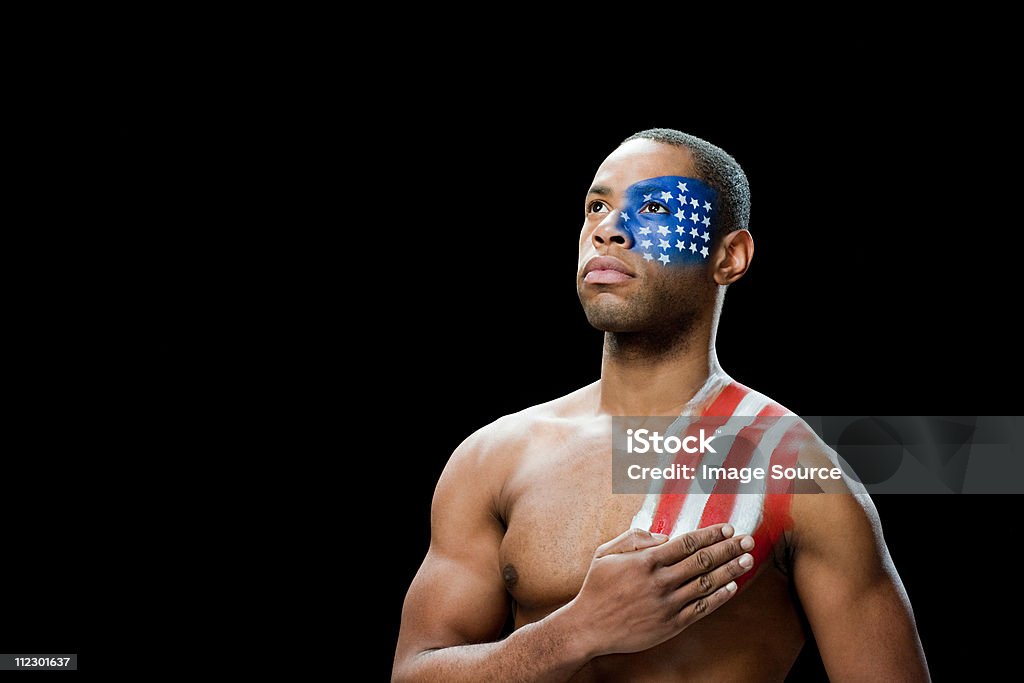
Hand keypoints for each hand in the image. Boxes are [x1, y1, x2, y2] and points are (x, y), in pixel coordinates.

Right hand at [568, 524, 753, 656]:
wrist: (589, 627)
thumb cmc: (596, 588)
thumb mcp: (606, 554)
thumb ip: (633, 539)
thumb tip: (663, 538)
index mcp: (645, 561)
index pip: (687, 543)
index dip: (711, 534)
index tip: (727, 528)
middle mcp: (660, 581)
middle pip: (703, 560)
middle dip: (729, 548)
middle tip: (748, 539)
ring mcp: (667, 604)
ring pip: (707, 583)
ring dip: (730, 570)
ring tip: (747, 560)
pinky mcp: (671, 624)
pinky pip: (701, 608)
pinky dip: (718, 597)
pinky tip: (731, 587)